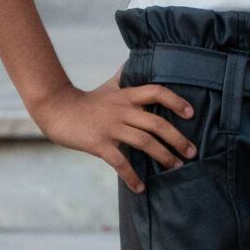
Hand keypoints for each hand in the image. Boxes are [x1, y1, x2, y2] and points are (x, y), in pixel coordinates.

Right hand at [28, 65, 197, 191]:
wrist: (57, 110)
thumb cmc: (87, 100)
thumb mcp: (109, 85)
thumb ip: (124, 77)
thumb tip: (134, 61)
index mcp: (127, 95)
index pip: (157, 92)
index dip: (176, 101)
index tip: (191, 113)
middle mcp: (122, 110)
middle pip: (156, 123)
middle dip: (177, 139)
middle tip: (192, 152)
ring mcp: (111, 128)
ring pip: (144, 142)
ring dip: (163, 156)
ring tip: (176, 167)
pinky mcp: (99, 144)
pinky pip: (120, 163)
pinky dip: (132, 177)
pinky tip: (140, 188)